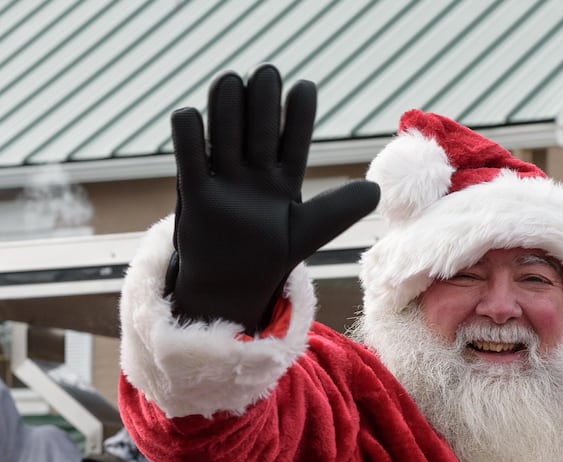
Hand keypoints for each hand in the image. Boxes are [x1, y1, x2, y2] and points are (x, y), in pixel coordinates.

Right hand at [166, 64, 379, 328]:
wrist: (232, 286)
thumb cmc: (270, 255)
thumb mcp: (309, 231)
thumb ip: (339, 209)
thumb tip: (375, 190)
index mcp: (283, 176)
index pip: (293, 138)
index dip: (299, 113)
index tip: (304, 88)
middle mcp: (253, 170)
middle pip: (256, 127)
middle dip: (261, 100)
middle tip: (265, 74)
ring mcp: (224, 178)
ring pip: (224, 132)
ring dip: (226, 106)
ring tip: (231, 81)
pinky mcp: (195, 192)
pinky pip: (189, 158)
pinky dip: (187, 135)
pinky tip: (190, 116)